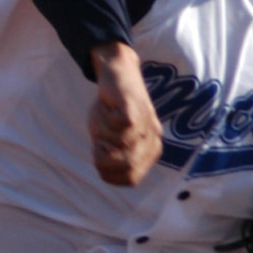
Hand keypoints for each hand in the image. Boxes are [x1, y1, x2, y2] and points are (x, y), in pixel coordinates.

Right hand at [87, 41, 162, 186]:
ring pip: (117, 143)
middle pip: (126, 166)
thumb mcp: (114, 139)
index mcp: (151, 150)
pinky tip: (108, 107)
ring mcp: (146, 124)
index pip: (130, 179)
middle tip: (99, 136)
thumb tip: (107, 171)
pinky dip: (105, 117)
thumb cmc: (114, 109)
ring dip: (101, 131)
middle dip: (103, 154)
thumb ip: (116, 157)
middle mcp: (152, 139)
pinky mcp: (135, 109)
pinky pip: (117, 125)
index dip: (109, 171)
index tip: (101, 152)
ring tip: (104, 116)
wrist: (119, 73)